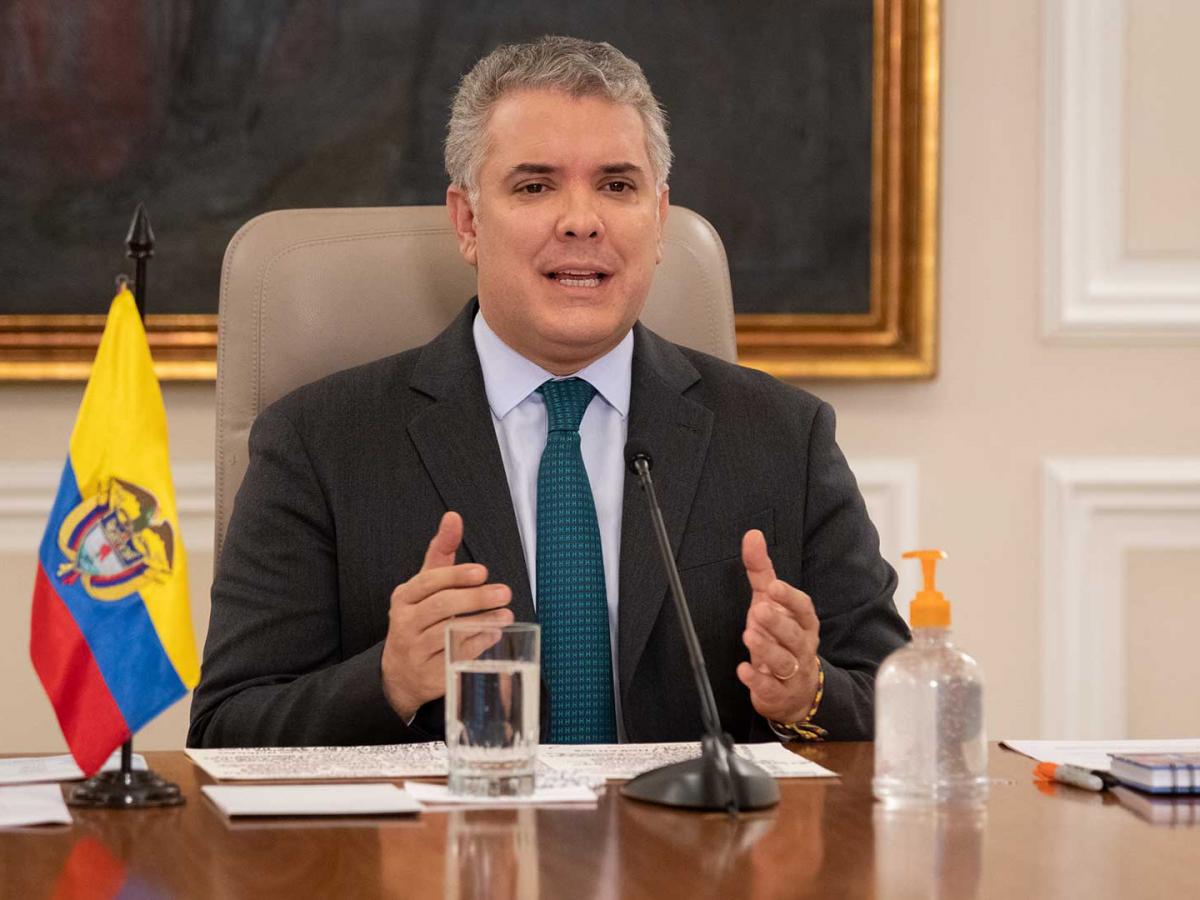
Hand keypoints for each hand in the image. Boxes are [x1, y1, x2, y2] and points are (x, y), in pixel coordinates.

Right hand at [381, 511, 512, 718]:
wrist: (400, 673)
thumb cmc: (419, 618)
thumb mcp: (425, 586)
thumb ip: (441, 552)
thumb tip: (453, 517)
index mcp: (403, 597)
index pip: (428, 582)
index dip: (455, 575)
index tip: (482, 572)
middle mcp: (404, 623)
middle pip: (441, 607)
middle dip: (475, 599)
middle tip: (504, 592)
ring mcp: (414, 651)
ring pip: (449, 633)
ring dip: (482, 622)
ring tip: (506, 613)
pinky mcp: (429, 675)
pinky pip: (456, 657)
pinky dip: (478, 645)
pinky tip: (495, 634)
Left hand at [736, 529, 820, 723]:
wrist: (793, 689)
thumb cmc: (780, 637)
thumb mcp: (770, 602)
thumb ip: (761, 571)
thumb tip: (752, 535)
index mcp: (803, 623)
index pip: (804, 609)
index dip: (790, 599)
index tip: (774, 587)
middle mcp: (802, 647)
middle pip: (794, 636)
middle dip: (778, 624)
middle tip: (759, 611)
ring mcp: (792, 673)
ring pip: (784, 662)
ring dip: (767, 649)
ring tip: (749, 636)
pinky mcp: (777, 693)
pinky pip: (770, 688)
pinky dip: (756, 680)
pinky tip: (743, 670)